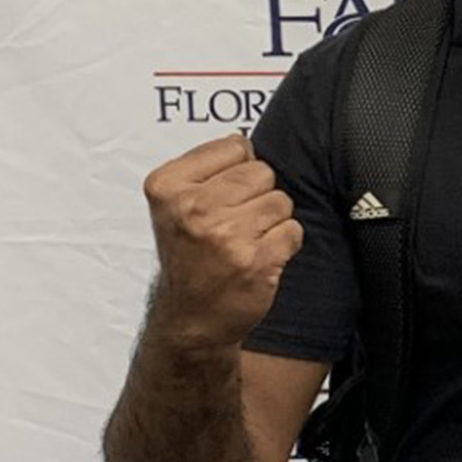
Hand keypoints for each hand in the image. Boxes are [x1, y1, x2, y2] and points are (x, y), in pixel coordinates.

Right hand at [140, 135, 302, 352]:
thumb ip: (207, 169)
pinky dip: (284, 243)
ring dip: (272, 221)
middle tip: (235, 223)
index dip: (237, 171)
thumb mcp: (175, 205)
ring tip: (246, 241)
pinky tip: (260, 257)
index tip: (220, 197)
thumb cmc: (189, 257)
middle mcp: (193, 208)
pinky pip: (293, 230)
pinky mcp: (255, 260)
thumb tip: (247, 144)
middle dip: (257, 195)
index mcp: (168, 186)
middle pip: (262, 172)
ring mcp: (225, 235)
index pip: (235, 146)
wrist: (190, 317)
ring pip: (281, 200)